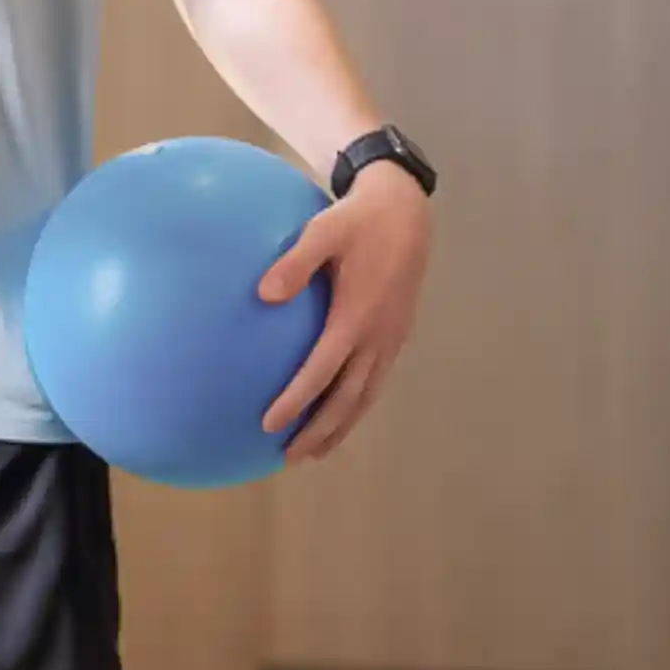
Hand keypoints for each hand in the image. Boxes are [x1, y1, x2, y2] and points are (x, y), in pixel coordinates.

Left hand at [257, 163, 434, 460]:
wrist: (407, 212)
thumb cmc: (358, 219)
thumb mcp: (324, 230)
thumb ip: (295, 262)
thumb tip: (262, 294)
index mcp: (358, 316)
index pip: (323, 371)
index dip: (297, 400)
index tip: (269, 424)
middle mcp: (378, 337)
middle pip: (349, 399)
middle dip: (319, 431)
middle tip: (288, 456)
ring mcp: (391, 339)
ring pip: (366, 396)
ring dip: (339, 426)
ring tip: (312, 451)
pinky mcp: (395, 334)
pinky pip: (374, 381)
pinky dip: (355, 405)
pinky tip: (336, 412)